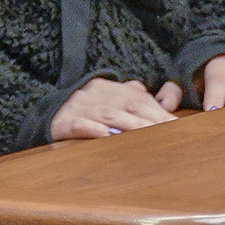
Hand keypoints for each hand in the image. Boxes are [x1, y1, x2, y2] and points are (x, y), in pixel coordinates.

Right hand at [50, 76, 183, 141]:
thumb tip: (170, 99)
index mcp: (108, 87)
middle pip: (128, 106)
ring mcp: (77, 107)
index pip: (140, 99)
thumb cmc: (85, 113)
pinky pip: (80, 125)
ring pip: (109, 116)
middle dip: (151, 121)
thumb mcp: (113, 100)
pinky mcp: (62, 122)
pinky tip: (108, 137)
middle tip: (170, 134)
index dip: (160, 112)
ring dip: (130, 126)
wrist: (46, 116)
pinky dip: (94, 130)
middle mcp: (93, 93)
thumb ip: (140, 98)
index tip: (177, 126)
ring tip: (148, 136)